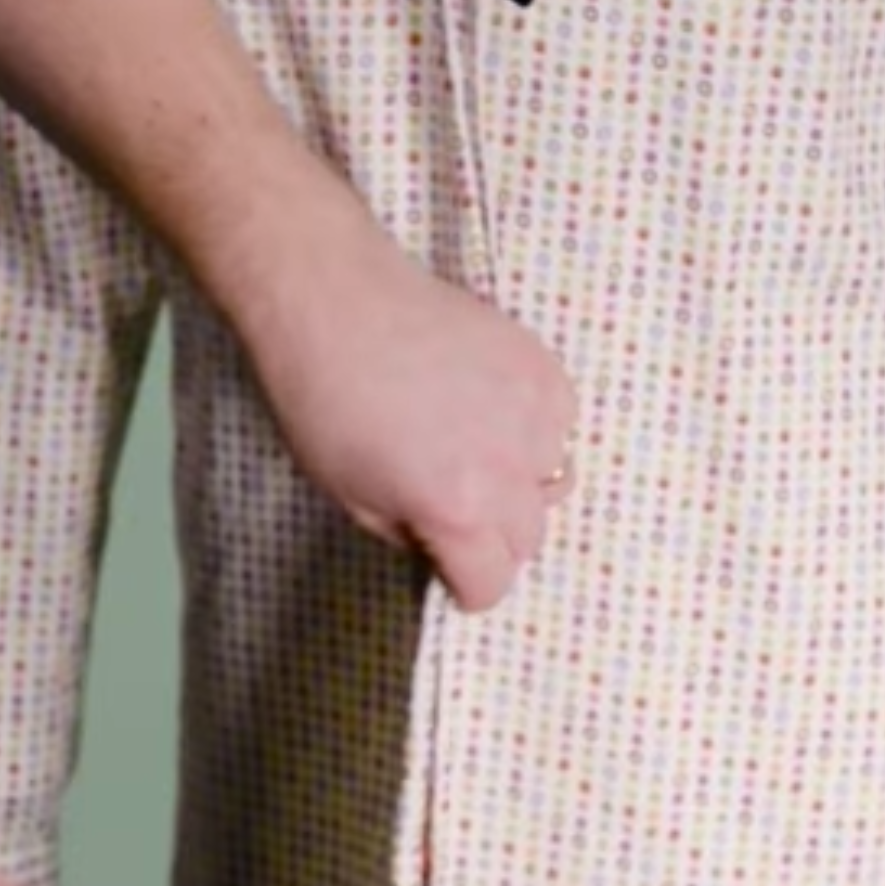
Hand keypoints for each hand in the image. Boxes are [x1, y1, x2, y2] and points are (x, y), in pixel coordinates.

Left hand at [222, 207, 578, 611]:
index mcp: (456, 509)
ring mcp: (532, 412)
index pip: (492, 585)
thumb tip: (444, 546)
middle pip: (528, 539)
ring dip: (520, 482)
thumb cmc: (323, 399)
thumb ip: (413, 535)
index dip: (465, 585)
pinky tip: (489, 411)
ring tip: (469, 451)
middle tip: (449, 505)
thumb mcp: (352, 498)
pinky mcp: (541, 365)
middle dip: (491, 538)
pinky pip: (561, 423)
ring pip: (552, 480)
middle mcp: (508, 467)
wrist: (333, 301)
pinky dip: (535, 428)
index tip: (449, 568)